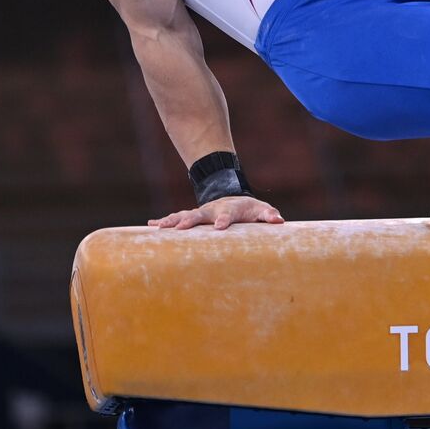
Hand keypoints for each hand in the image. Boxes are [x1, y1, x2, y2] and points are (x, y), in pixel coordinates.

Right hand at [148, 195, 283, 230]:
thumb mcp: (261, 210)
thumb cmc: (250, 210)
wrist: (235, 200)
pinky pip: (177, 218)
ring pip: (185, 215)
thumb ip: (269, 215)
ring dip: (173, 221)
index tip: (219, 227)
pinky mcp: (193, 217)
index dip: (223, 220)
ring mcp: (201, 213)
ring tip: (160, 228)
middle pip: (200, 214)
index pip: (227, 214)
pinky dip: (163, 221)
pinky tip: (150, 226)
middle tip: (181, 228)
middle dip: (190, 221)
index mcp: (230, 209)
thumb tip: (279, 220)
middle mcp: (212, 209)